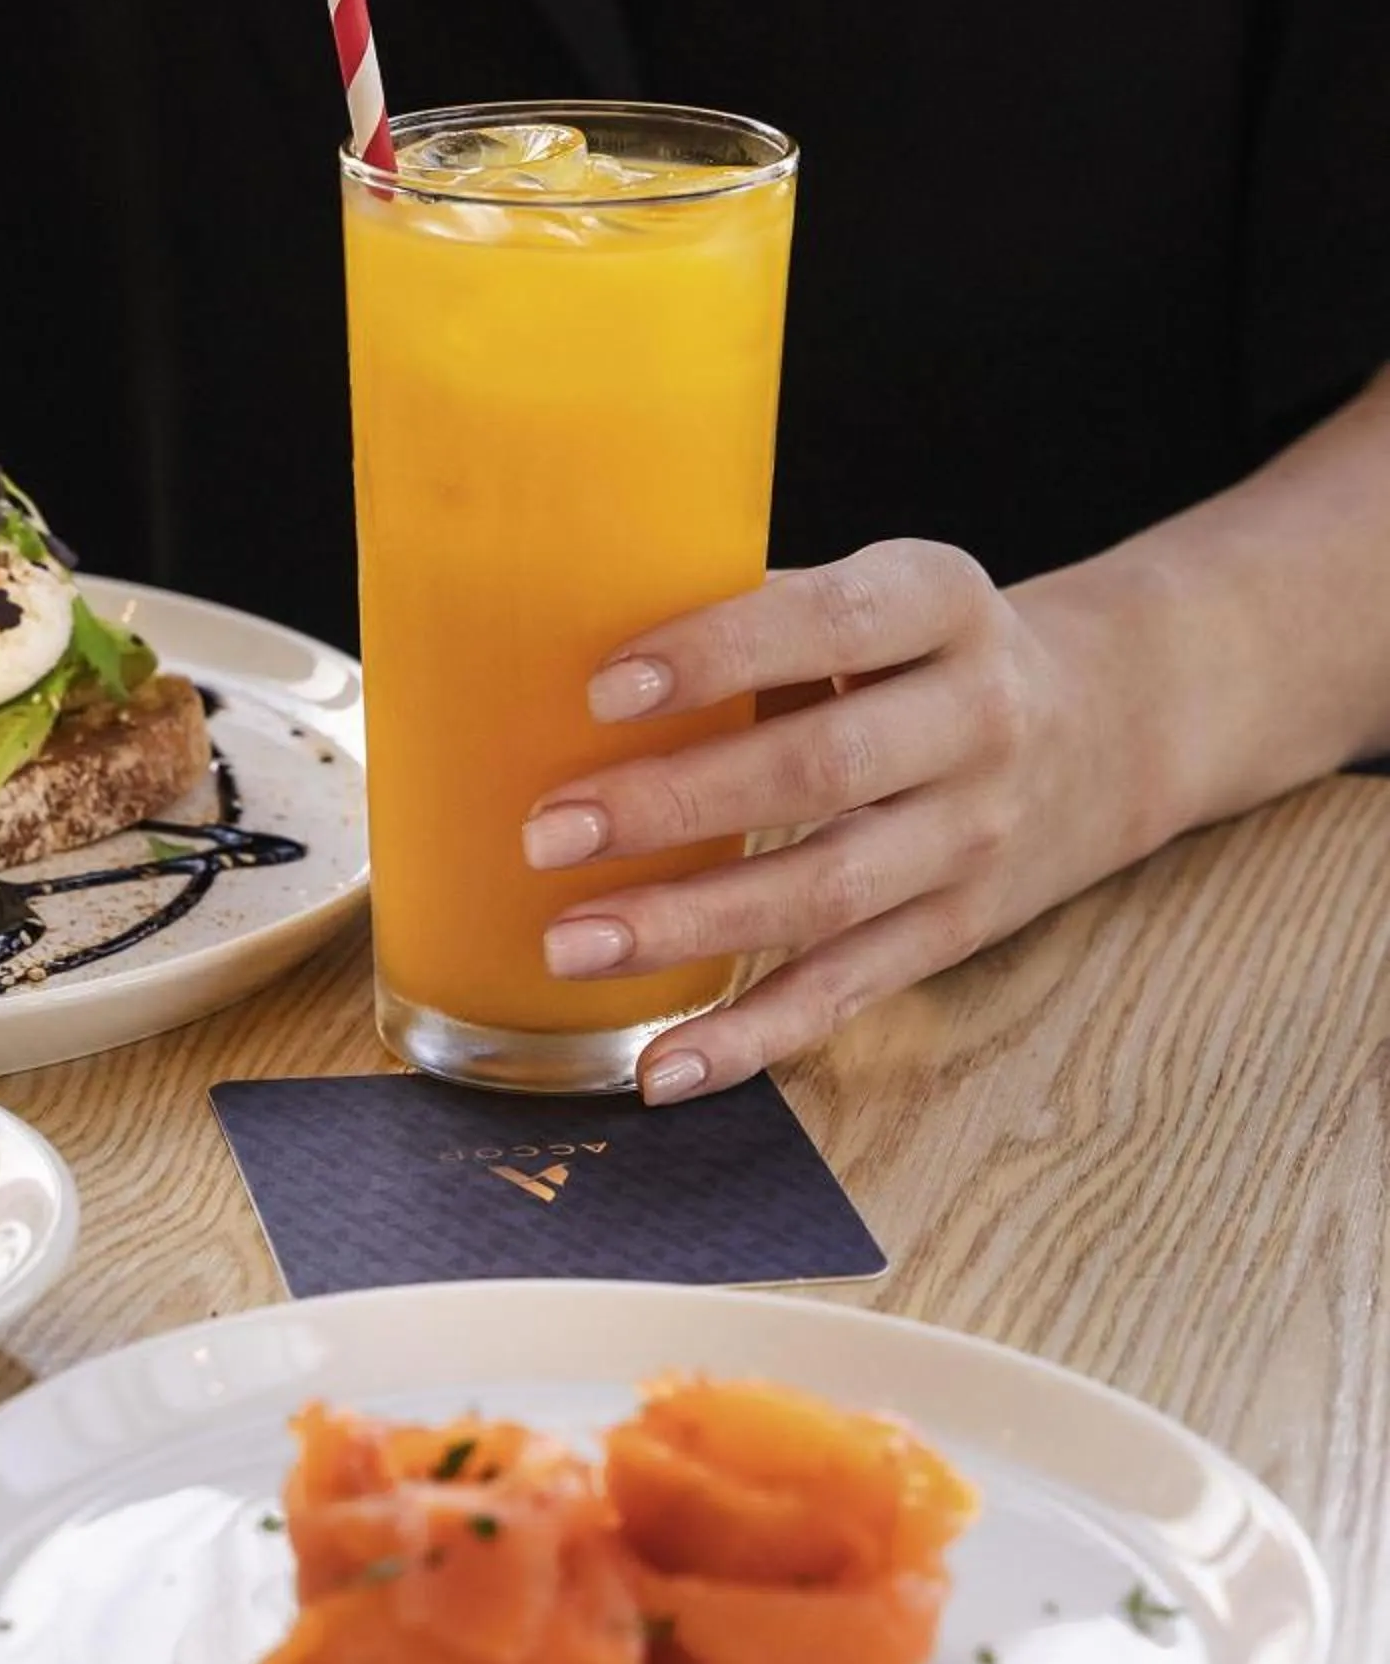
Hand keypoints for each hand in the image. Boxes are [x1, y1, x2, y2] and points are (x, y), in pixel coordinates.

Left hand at [520, 540, 1152, 1103]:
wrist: (1114, 724)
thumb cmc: (923, 650)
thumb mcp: (878, 595)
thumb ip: (755, 613)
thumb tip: (557, 635)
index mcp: (942, 604)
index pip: (833, 624)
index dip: (719, 654)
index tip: (602, 689)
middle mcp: (975, 721)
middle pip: (820, 771)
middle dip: (674, 807)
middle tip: (549, 832)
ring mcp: (974, 837)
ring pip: (826, 894)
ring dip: (689, 926)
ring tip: (570, 944)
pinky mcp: (957, 930)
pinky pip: (846, 991)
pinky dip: (749, 1039)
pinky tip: (659, 1068)